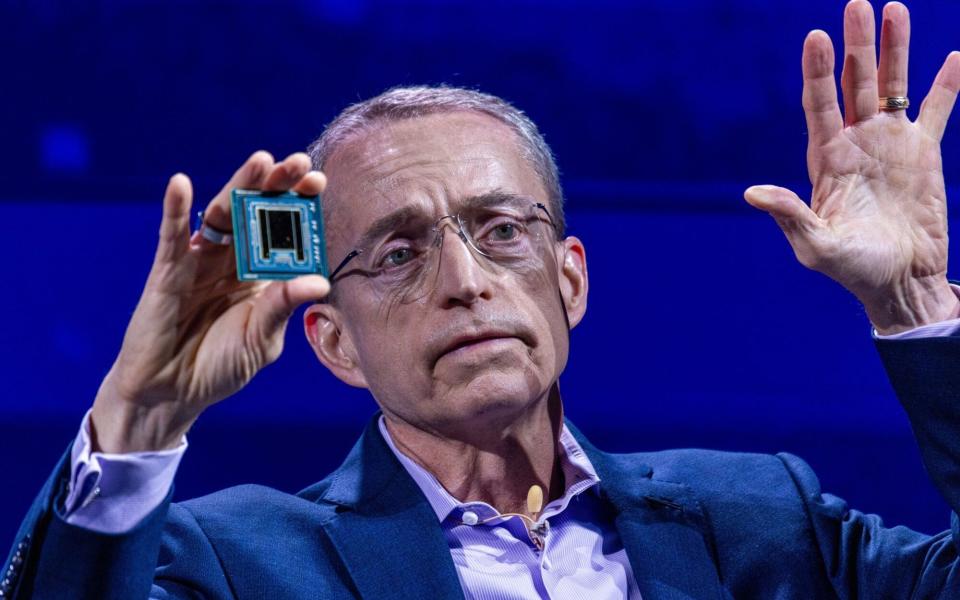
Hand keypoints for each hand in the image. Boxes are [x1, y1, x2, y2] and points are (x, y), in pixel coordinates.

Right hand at [90, 152, 329, 452]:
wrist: (173, 394)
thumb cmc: (221, 365)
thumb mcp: (261, 338)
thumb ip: (283, 307)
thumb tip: (319, 282)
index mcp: (260, 273)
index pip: (283, 229)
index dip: (299, 204)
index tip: (319, 181)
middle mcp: (233, 259)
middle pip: (255, 212)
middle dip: (277, 185)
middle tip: (298, 162)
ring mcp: (200, 261)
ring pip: (220, 214)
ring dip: (239, 186)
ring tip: (261, 161)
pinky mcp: (168, 272)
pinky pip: (172, 237)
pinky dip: (175, 210)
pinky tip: (181, 184)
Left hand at [745, 1, 959, 333]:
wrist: (899, 282)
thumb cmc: (852, 269)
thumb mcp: (816, 246)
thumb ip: (791, 216)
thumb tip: (752, 193)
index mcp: (826, 161)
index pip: (819, 106)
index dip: (817, 73)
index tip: (816, 37)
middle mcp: (855, 144)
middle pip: (854, 84)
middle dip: (856, 46)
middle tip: (857, 4)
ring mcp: (889, 144)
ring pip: (891, 86)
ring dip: (894, 49)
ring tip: (894, 8)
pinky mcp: (923, 153)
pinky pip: (937, 110)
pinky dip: (946, 84)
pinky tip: (954, 57)